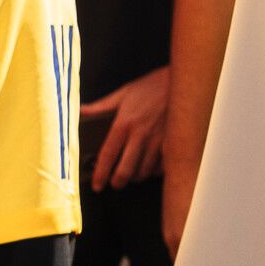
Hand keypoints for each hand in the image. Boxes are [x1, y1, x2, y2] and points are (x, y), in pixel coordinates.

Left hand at [81, 66, 171, 189]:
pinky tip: (151, 166)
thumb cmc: (153, 85)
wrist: (183, 81)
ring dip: (136, 176)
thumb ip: (101, 106)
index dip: (100, 174)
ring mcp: (158, 140)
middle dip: (118, 182)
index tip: (97, 184)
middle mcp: (140, 135)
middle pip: (125, 170)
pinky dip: (155, 170)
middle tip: (115, 183)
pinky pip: (162, 166)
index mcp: (124, 123)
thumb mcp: (124, 92)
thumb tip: (81, 111)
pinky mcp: (173, 142)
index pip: (107, 155)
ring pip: (144, 171)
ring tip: (133, 173)